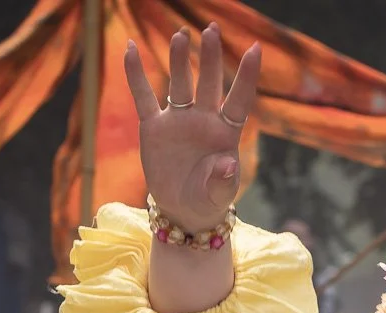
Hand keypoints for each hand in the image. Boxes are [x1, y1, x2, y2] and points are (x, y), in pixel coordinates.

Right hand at [124, 24, 261, 231]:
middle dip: (210, 57)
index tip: (254, 48)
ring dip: (179, 59)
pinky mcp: (153, 127)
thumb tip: (227, 165)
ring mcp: (178, 120)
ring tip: (181, 34)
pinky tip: (131, 49)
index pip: (238, 99)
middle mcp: (203, 119)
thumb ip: (222, 180)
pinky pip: (143, 96)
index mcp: (225, 132)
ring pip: (179, 83)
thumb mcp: (217, 194)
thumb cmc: (208, 199)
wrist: (183, 209)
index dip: (246, 76)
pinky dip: (136, 74)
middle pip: (208, 82)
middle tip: (211, 31)